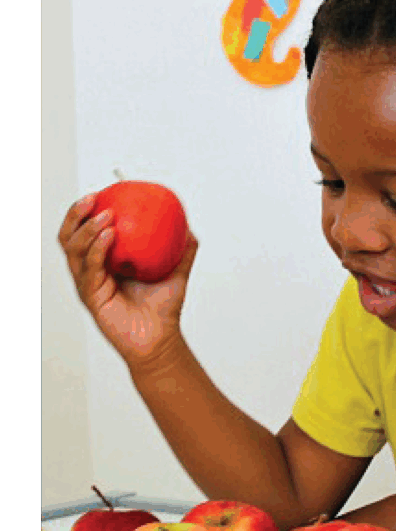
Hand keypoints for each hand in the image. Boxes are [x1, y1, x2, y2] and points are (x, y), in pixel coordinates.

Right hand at [58, 193, 197, 367]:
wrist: (161, 339)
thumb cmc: (164, 308)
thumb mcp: (177, 272)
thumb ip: (182, 250)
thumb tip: (190, 226)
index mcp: (104, 262)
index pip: (86, 231)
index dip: (87, 211)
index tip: (103, 191)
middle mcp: (91, 271)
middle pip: (69, 237)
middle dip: (76, 214)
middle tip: (94, 197)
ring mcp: (88, 284)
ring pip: (74, 250)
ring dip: (87, 228)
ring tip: (105, 214)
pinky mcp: (90, 297)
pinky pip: (90, 268)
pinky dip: (97, 248)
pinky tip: (109, 234)